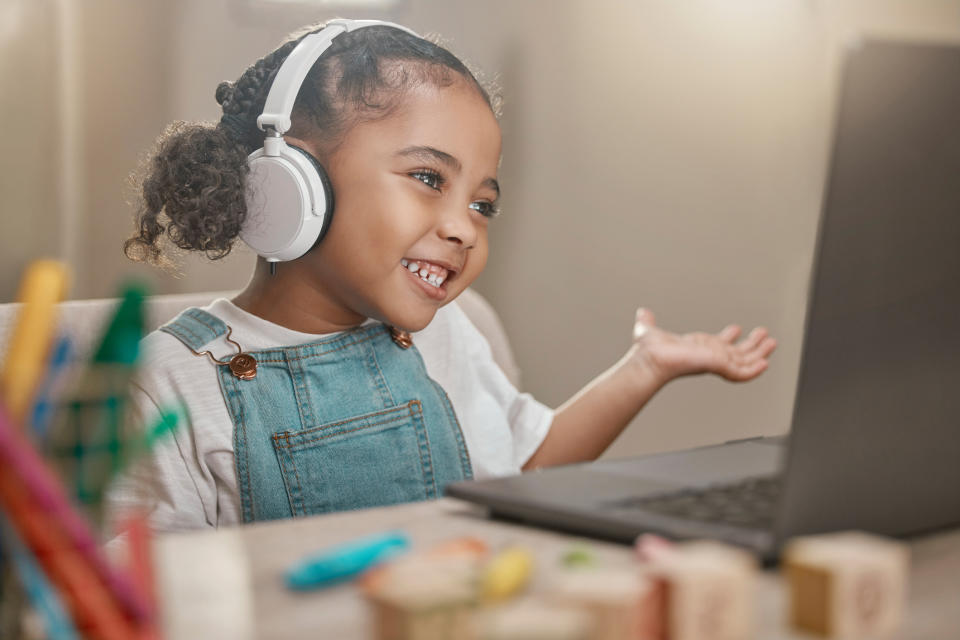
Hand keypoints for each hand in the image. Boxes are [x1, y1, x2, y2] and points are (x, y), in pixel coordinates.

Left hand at [629, 308, 776, 384]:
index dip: (730, 338)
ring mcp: (714, 362)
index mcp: (698, 348)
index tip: (738, 329)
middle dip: (752, 345)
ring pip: (744, 361)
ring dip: (759, 353)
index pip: (719, 345)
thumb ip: (647, 321)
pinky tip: (765, 363)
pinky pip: (741, 372)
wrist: (649, 360)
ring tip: (772, 343)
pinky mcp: (717, 366)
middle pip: (737, 353)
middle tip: (766, 336)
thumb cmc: (648, 352)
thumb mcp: (649, 331)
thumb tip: (642, 313)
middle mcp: (708, 356)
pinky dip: (754, 370)